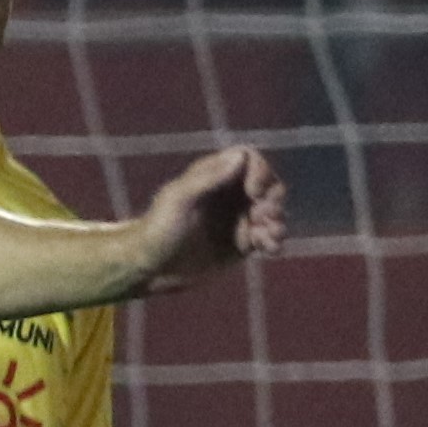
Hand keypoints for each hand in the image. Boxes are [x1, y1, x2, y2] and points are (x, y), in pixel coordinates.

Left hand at [126, 146, 287, 295]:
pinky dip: (274, 240)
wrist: (151, 269)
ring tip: (267, 239)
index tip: (253, 192)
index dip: (260, 171)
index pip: (249, 159)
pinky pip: (269, 236)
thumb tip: (240, 157)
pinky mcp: (243, 243)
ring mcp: (238, 218)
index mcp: (213, 175)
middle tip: (263, 217)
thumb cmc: (158, 230)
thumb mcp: (179, 200)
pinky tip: (269, 248)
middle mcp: (229, 193)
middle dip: (273, 199)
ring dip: (277, 222)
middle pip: (268, 184)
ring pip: (273, 211)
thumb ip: (208, 178)